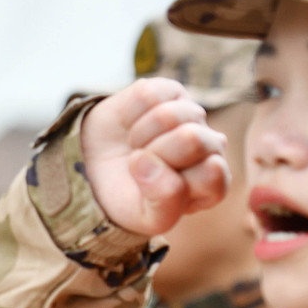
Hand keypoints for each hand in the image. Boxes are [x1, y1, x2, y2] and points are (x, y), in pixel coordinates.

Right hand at [77, 78, 227, 236]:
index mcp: (212, 181)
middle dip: (155, 154)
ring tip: (135, 146)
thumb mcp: (147, 217)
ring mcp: (190, 114)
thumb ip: (164, 203)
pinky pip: (149, 95)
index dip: (172, 182)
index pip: (212, 175)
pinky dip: (129, 114)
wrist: (95, 168)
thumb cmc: (129, 195)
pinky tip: (130, 125)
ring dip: (140, 135)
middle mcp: (209, 145)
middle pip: (193, 139)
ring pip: (169, 115)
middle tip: (141, 163)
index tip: (152, 188)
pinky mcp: (168, 91)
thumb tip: (150, 162)